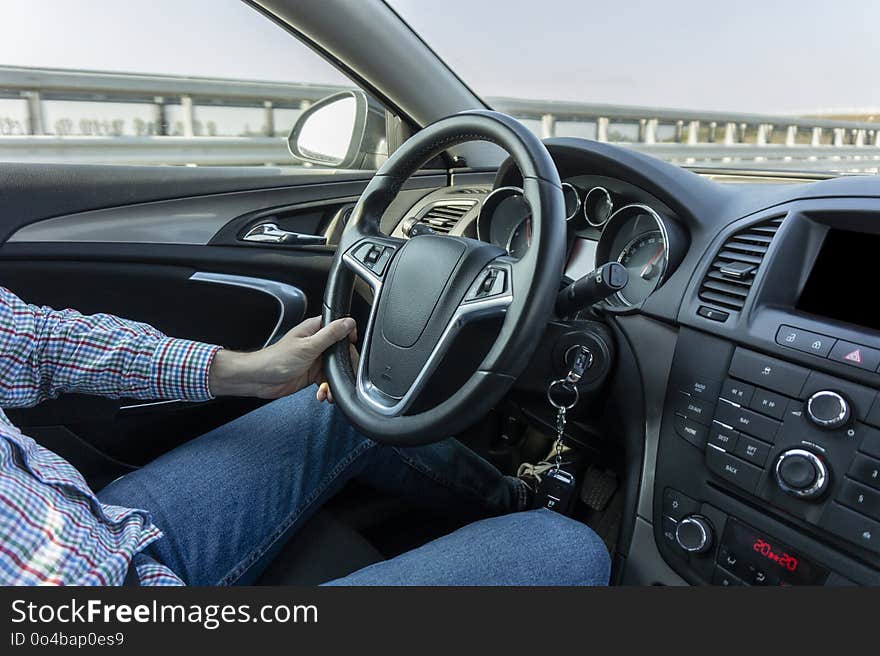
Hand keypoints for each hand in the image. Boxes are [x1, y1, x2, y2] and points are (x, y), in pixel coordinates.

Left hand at [209, 316, 357, 401]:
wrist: (259, 379)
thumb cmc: (276, 359)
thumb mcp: (308, 346)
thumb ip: (330, 335)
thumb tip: (348, 323)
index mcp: (315, 330)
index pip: (339, 328)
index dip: (348, 337)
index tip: (351, 348)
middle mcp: (316, 344)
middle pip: (341, 352)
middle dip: (344, 366)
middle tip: (343, 374)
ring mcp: (315, 359)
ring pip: (335, 369)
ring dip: (335, 381)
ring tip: (330, 390)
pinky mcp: (312, 374)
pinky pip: (327, 381)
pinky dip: (327, 389)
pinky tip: (322, 394)